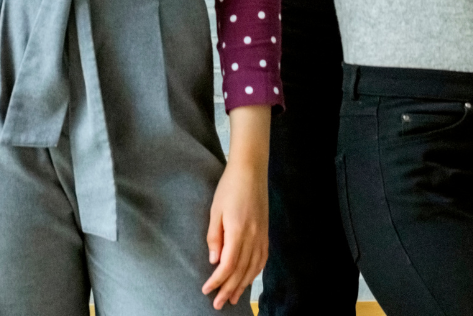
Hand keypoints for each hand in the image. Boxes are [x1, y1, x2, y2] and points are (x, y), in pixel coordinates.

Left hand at [202, 150, 266, 308]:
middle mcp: (253, 237)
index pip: (228, 265)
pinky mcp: (266, 233)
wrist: (251, 170)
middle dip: (229, 290)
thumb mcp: (215, 210)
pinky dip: (255, 273)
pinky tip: (248, 279)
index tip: (206, 290)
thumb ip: (215, 237)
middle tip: (218, 304)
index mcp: (239, 232)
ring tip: (233, 298)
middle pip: (241, 271)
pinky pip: (262, 259)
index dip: (217, 281)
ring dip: (242, 285)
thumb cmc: (229, 187)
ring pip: (253, 268)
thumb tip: (214, 261)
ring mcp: (262, 236)